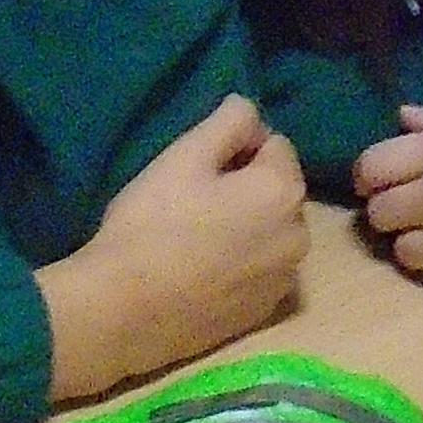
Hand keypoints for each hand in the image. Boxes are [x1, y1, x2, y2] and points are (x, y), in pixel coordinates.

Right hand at [39, 94, 306, 399]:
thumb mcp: (183, 156)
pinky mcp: (262, 312)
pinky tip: (201, 269)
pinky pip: (261, 270)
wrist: (123, 311)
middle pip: (278, 191)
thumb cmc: (151, 224)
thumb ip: (228, 121)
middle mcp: (298, 236)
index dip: (238, 146)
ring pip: (271, 232)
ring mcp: (283, 280)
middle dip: (248, 187)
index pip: (276, 145)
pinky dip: (242, 262)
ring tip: (197, 235)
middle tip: (195, 199)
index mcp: (283, 192)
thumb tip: (251, 109)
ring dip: (248, 225)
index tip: (199, 164)